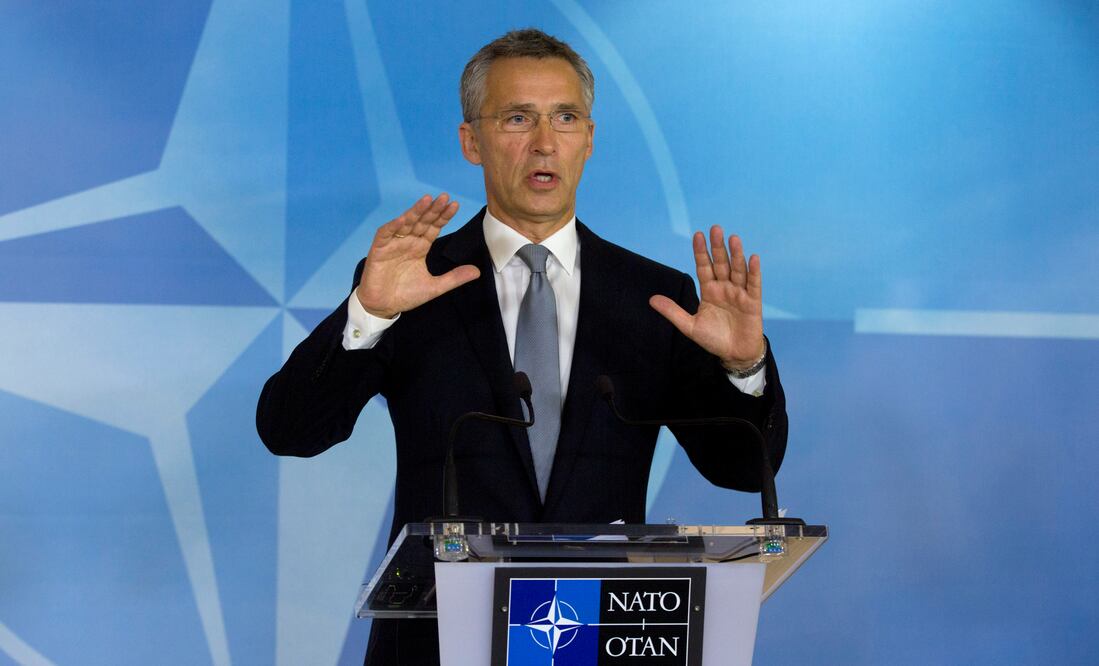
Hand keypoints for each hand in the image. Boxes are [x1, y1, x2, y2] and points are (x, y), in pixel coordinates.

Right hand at [356, 194, 479, 318]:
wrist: (383, 306)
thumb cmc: (406, 295)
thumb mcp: (434, 287)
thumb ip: (454, 278)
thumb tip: (477, 271)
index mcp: (420, 247)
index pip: (433, 227)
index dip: (443, 216)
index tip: (455, 205)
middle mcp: (408, 241)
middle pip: (422, 221)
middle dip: (433, 209)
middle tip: (444, 197)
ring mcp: (393, 244)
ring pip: (405, 223)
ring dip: (415, 211)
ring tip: (427, 200)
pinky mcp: (379, 250)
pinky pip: (385, 234)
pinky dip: (393, 226)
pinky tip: (403, 219)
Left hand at [649, 226, 765, 369]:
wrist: (734, 355)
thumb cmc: (714, 339)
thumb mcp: (690, 326)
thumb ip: (673, 312)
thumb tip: (651, 300)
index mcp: (709, 291)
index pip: (704, 267)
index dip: (701, 252)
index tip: (698, 235)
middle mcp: (724, 288)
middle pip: (721, 264)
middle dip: (718, 247)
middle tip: (715, 229)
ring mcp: (739, 293)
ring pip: (737, 270)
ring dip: (736, 254)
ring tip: (733, 238)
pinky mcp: (753, 302)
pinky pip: (754, 284)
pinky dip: (754, 272)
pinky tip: (752, 258)